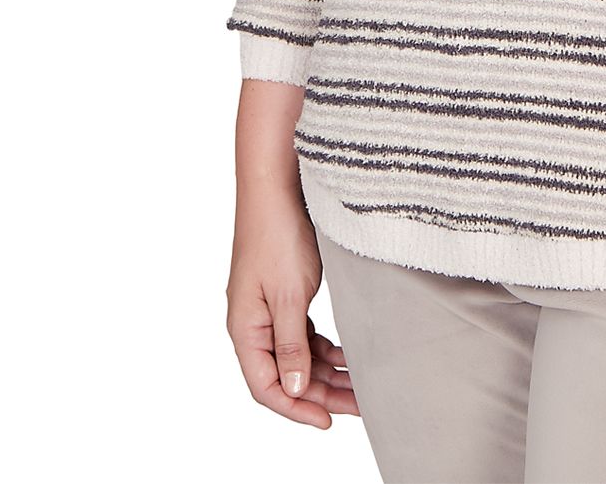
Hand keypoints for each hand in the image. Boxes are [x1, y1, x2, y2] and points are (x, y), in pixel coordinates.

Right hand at [225, 184, 358, 426]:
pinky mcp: (284, 293)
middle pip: (285, 374)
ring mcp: (268, 308)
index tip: (329, 420)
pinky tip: (347, 354)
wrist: (278, 185)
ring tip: (360, 383)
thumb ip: (291, 345)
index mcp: (245, 328)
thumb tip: (292, 389)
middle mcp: (254, 323)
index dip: (296, 408)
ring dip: (326, 371)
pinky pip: (302, 334)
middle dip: (321, 392)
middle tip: (359, 404)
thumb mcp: (289, 296)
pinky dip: (324, 347)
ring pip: (297, 355)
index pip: (266, 387)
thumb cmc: (277, 234)